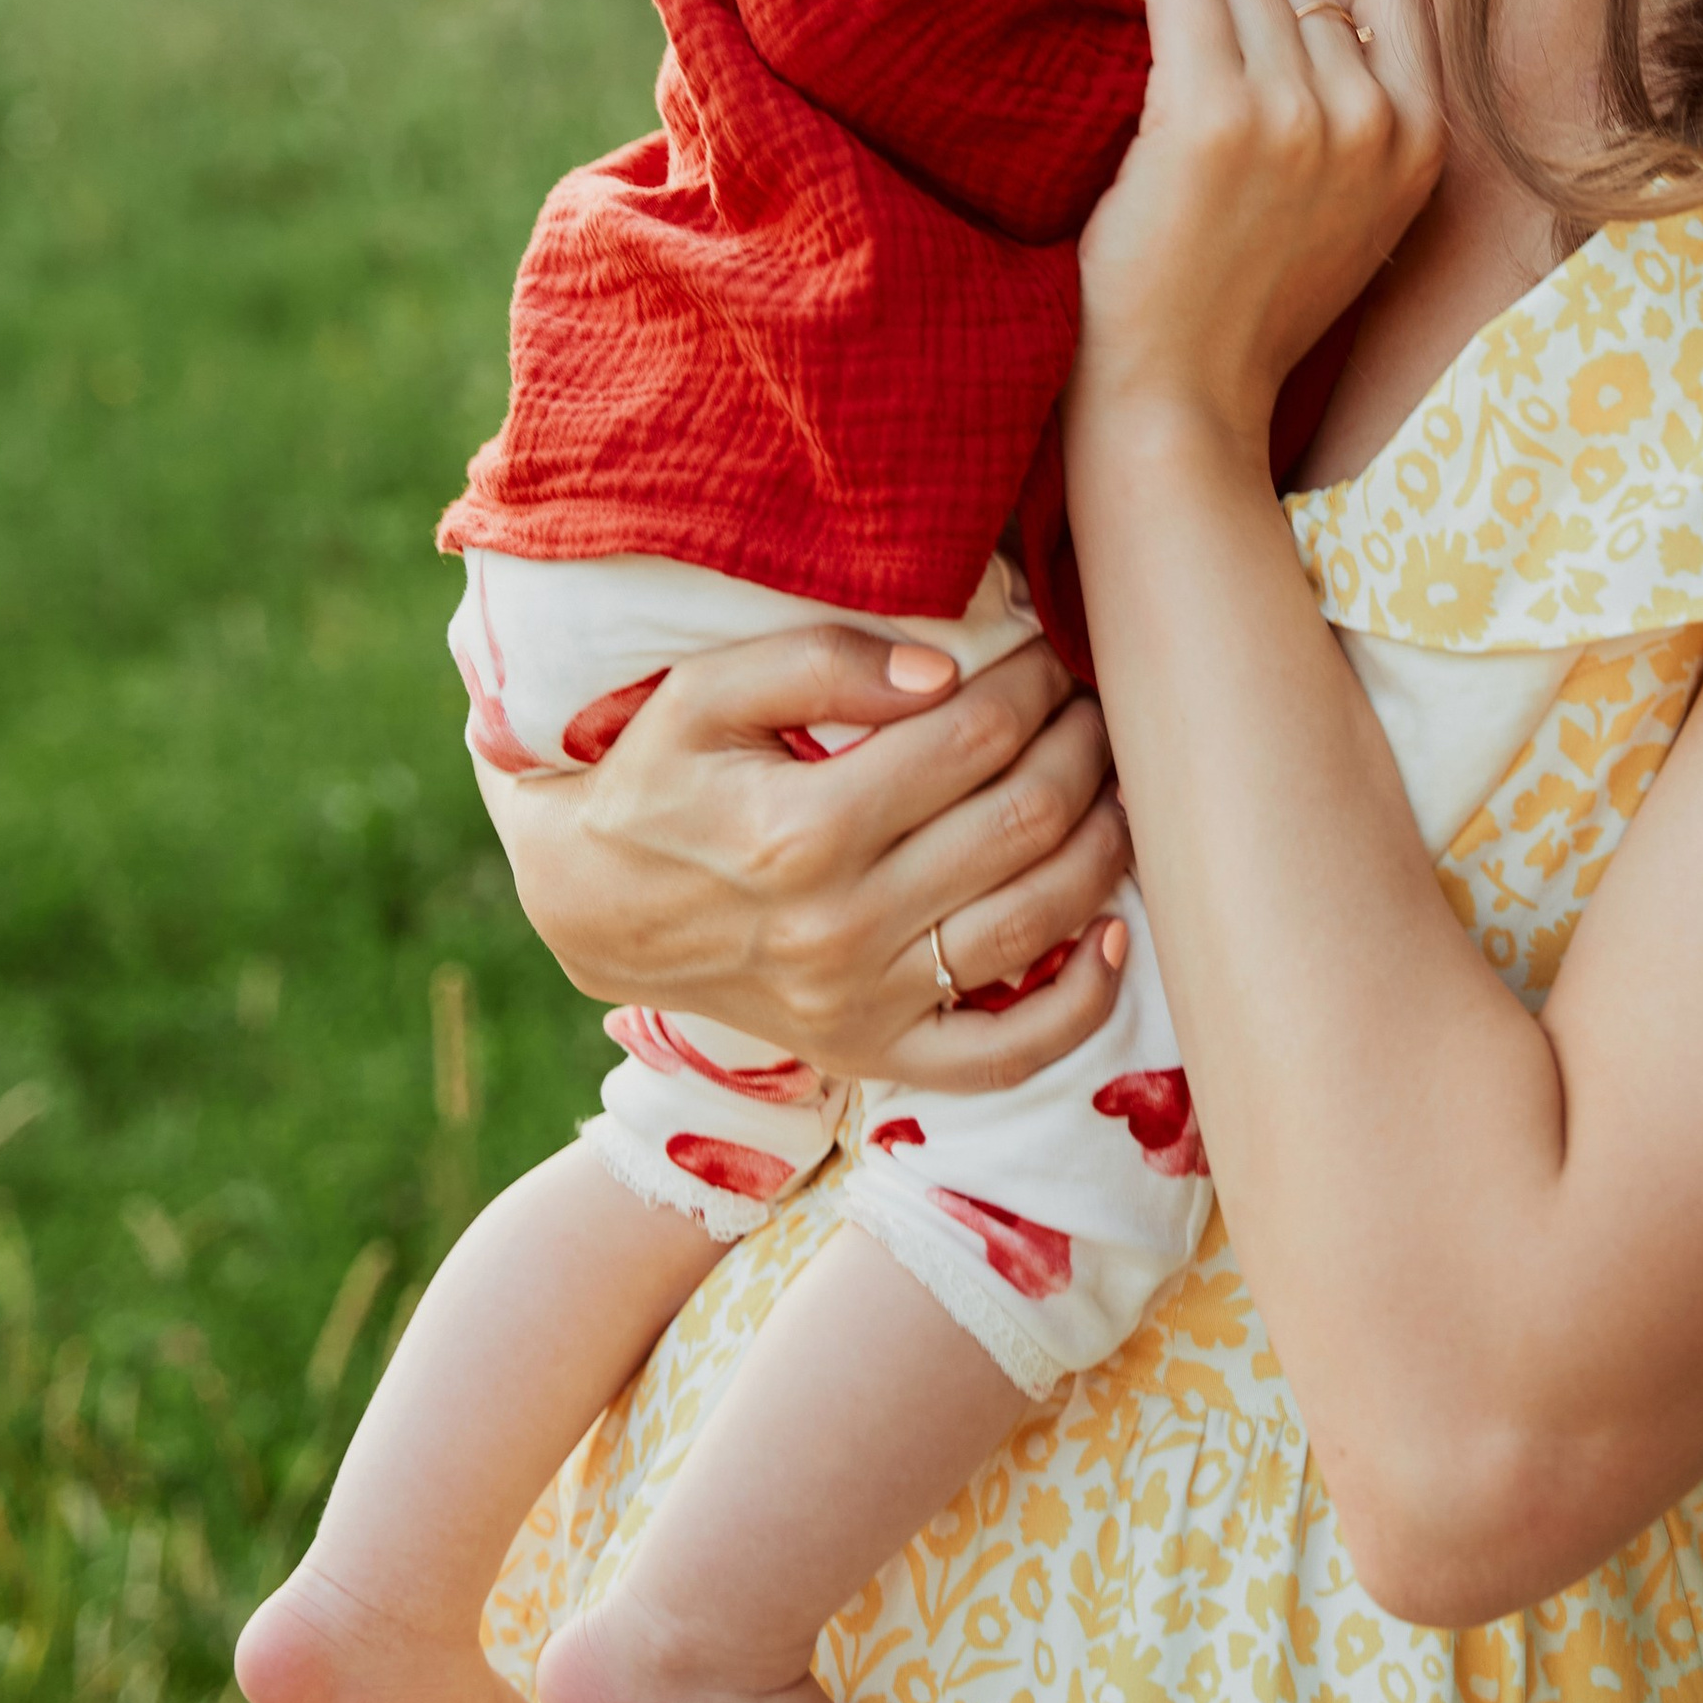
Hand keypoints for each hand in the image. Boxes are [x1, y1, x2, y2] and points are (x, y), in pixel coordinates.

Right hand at [479, 627, 1132, 1093]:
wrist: (587, 905)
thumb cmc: (653, 778)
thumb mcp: (704, 694)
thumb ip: (820, 662)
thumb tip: (945, 671)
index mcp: (799, 829)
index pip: (974, 737)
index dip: (1035, 681)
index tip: (1050, 647)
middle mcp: (838, 926)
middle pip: (1023, 822)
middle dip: (1081, 746)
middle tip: (1093, 702)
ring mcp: (860, 1003)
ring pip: (1037, 921)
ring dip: (1103, 842)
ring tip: (1113, 784)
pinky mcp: (872, 1054)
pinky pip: (1006, 1055)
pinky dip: (1082, 1005)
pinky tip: (1115, 934)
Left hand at [1072, 0, 1444, 457]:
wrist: (1184, 396)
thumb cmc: (1250, 303)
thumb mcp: (1360, 212)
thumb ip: (1367, 113)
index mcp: (1422, 141)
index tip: (1260, 33)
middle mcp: (1371, 120)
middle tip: (1184, 44)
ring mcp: (1294, 116)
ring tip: (1146, 39)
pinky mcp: (1210, 119)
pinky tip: (1113, 25)